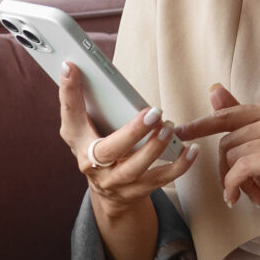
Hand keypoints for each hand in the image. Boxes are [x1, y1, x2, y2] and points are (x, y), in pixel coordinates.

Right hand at [56, 61, 197, 215]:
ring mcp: (114, 181)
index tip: (71, 66)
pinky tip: (191, 151)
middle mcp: (91, 164)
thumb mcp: (91, 129)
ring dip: (155, 147)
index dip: (69, 93)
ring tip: (170, 127)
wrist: (110, 193)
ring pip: (134, 168)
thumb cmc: (103, 146)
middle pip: (107, 151)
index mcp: (78, 141)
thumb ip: (92, 104)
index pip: (70, 115)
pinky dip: (179, 165)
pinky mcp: (136, 192)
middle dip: (132, 132)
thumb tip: (90, 68)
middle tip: (154, 112)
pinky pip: (160, 179)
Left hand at [173, 83, 259, 221]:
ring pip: (232, 157)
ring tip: (251, 192)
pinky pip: (240, 169)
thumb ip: (239, 120)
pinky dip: (237, 186)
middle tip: (239, 186)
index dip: (201, 126)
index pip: (228, 115)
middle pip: (227, 141)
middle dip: (226, 168)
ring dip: (235, 181)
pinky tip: (249, 198)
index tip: (180, 132)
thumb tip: (215, 89)